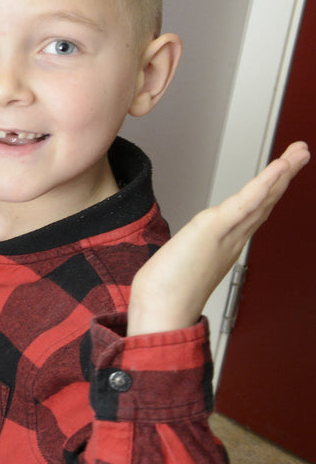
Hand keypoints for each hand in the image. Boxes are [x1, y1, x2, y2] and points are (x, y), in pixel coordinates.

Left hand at [127, 141, 309, 335]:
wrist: (163, 310)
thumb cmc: (167, 293)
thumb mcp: (182, 265)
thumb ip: (189, 256)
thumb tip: (182, 256)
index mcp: (226, 244)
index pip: (253, 210)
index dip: (270, 190)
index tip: (281, 173)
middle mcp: (233, 239)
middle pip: (265, 201)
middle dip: (284, 176)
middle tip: (300, 154)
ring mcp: (228, 234)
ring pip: (262, 198)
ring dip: (282, 172)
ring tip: (299, 152)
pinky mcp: (216, 228)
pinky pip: (246, 202)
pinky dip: (264, 184)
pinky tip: (278, 168)